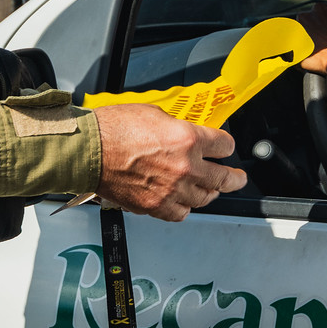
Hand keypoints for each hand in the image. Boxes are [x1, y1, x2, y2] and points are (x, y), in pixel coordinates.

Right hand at [91, 104, 245, 221]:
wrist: (87, 151)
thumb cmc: (112, 129)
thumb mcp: (154, 114)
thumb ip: (177, 127)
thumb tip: (186, 132)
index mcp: (188, 139)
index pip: (225, 146)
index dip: (226, 146)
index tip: (225, 148)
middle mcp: (185, 167)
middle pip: (224, 178)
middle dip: (235, 178)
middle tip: (238, 178)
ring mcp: (172, 190)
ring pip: (205, 198)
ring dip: (209, 193)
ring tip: (210, 190)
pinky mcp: (156, 206)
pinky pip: (181, 213)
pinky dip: (185, 208)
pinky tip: (184, 201)